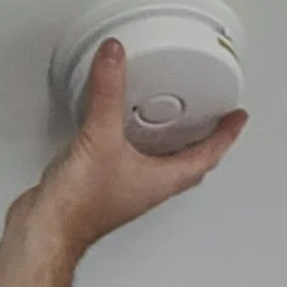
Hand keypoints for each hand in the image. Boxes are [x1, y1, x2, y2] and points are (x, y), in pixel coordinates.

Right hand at [14, 39, 247, 255]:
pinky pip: (132, 164)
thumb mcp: (100, 136)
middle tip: (216, 124)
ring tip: (176, 124)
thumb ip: (108, 92)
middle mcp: (149, 188)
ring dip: (173, 147)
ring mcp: (127, 191)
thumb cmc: (79, 204)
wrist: (47, 229)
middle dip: (205, 144)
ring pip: (162, 167)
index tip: (238, 119)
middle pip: (189, 165)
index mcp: (161, 180)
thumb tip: (115, 57)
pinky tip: (121, 134)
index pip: (207, 156)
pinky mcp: (105, 190)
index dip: (226, 135)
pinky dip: (137, 147)